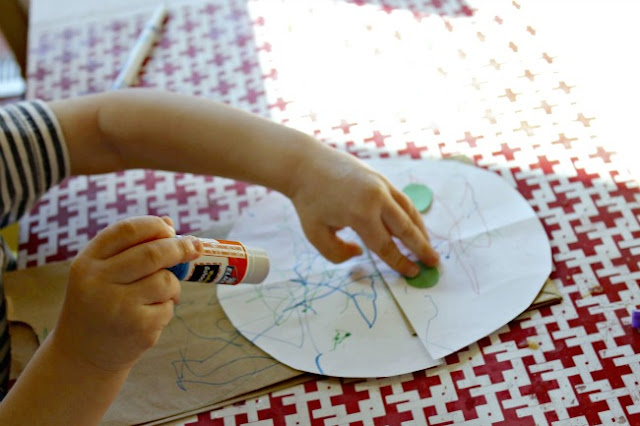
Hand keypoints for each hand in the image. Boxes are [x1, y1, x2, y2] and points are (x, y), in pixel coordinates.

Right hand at [52, 216, 201, 372]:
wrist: (83, 355)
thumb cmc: (99, 303)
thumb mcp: (101, 272)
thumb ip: (131, 247)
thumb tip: (170, 224)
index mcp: (87, 263)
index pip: (127, 230)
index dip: (154, 225)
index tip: (171, 229)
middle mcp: (98, 283)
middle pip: (152, 253)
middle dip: (180, 247)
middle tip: (195, 246)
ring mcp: (119, 307)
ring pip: (166, 281)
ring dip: (172, 284)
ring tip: (159, 294)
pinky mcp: (139, 328)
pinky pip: (168, 306)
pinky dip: (167, 307)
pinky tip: (148, 316)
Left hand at [289, 144, 438, 276]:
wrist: (306, 164)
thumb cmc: (308, 201)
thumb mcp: (315, 234)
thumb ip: (337, 253)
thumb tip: (360, 253)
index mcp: (361, 214)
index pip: (386, 246)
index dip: (400, 262)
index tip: (413, 273)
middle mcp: (376, 198)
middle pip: (405, 229)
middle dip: (421, 248)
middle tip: (433, 263)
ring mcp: (381, 185)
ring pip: (408, 211)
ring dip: (420, 230)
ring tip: (428, 245)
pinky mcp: (381, 177)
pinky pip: (401, 199)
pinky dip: (410, 214)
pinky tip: (413, 224)